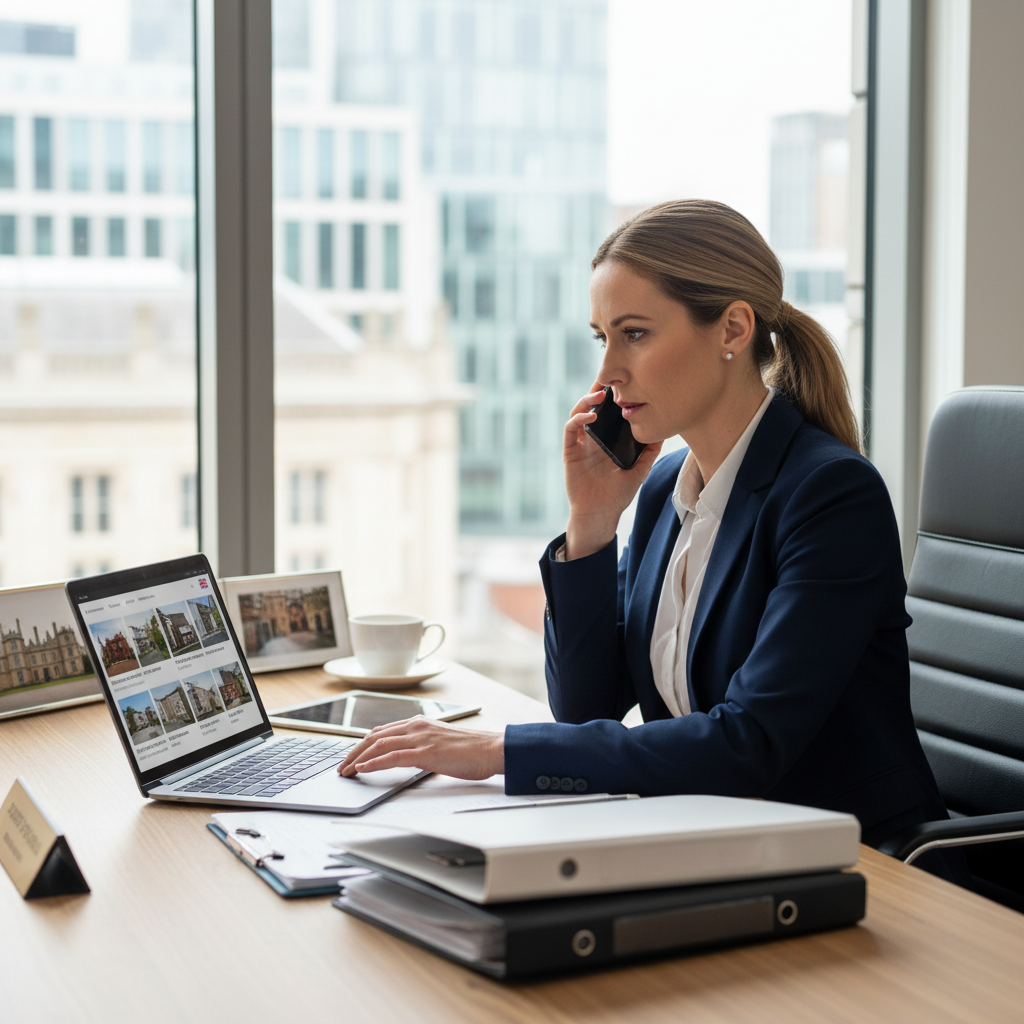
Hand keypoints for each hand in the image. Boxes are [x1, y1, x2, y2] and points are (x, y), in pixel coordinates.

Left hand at [338, 717, 503, 779]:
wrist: (492, 749)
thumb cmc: (471, 750)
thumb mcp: (440, 743)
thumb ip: (421, 746)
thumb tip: (405, 758)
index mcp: (419, 723)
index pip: (382, 731)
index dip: (363, 745)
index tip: (351, 757)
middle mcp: (416, 726)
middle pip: (374, 737)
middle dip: (354, 752)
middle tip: (341, 767)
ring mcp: (420, 738)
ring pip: (379, 745)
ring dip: (358, 759)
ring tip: (346, 772)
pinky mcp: (426, 752)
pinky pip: (392, 757)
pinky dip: (374, 763)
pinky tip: (363, 770)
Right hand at [563, 387, 662, 558]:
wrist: (600, 514)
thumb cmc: (618, 494)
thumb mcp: (640, 470)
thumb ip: (650, 451)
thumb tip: (665, 431)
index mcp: (606, 439)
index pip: (608, 411)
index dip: (612, 395)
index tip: (624, 381)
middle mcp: (592, 438)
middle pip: (591, 406)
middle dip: (598, 389)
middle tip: (610, 377)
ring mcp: (579, 443)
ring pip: (578, 412)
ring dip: (587, 399)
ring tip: (601, 393)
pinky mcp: (570, 451)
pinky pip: (570, 429)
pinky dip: (579, 418)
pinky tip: (592, 415)